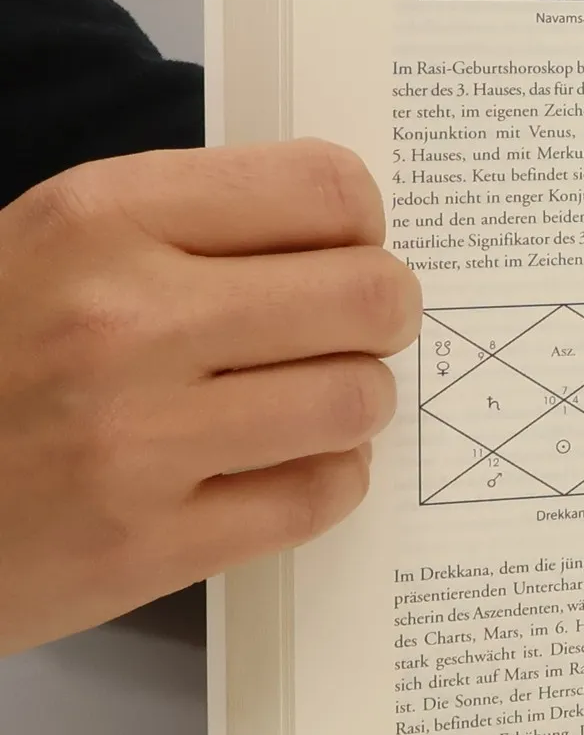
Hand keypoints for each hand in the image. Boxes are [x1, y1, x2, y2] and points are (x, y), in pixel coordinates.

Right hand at [0, 141, 420, 654]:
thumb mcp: (52, 244)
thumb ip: (190, 225)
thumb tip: (350, 230)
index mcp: (99, 217)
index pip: (327, 189)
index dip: (359, 225)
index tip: (340, 249)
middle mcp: (123, 319)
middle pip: (371, 295)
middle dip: (381, 314)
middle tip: (350, 329)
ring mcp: (136, 440)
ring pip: (358, 400)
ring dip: (351, 402)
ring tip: (304, 401)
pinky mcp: (145, 545)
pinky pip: (317, 496)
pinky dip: (323, 479)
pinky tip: (277, 466)